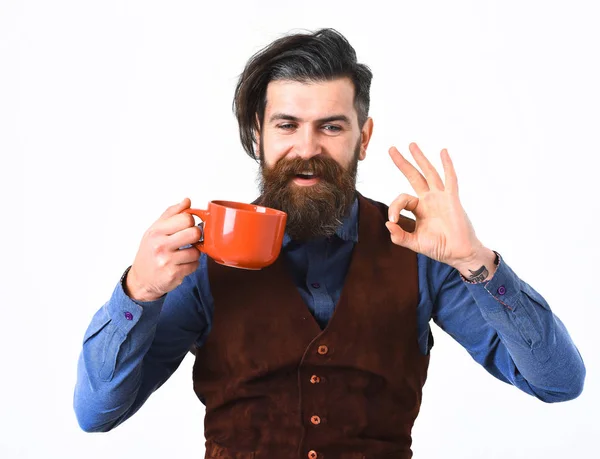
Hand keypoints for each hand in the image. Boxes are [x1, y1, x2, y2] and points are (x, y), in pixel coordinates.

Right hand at [125, 198, 201, 301]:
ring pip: (197, 251)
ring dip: (194, 253)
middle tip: (189, 239)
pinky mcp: (174, 274)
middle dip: (196, 236)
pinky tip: (181, 264)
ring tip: (183, 254)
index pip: (186, 218)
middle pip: (195, 233)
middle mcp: (160, 245)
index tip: (187, 226)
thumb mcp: (155, 229)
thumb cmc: (150, 252)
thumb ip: (172, 214)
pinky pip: (195, 265)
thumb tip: (187, 201)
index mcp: (156, 231)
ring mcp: (167, 261)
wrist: (141, 279)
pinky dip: (191, 265)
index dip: (191, 221)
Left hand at [385, 142, 482, 267]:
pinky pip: (450, 179)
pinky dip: (447, 165)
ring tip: (411, 145)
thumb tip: (388, 224)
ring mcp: (441, 197)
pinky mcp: (452, 199)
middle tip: (391, 149)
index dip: (394, 207)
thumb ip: (400, 236)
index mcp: (419, 208)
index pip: (402, 199)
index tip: (392, 220)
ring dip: (420, 158)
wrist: (459, 253)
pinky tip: (443, 152)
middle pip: (414, 176)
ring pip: (429, 173)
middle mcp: (429, 199)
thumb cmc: (439, 247)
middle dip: (403, 163)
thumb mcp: (415, 243)